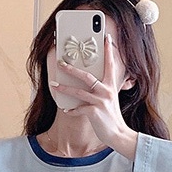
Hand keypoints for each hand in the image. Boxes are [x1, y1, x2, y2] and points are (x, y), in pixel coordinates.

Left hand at [53, 34, 138, 159]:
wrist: (118, 134)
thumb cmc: (112, 117)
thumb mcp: (110, 100)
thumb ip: (103, 90)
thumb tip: (90, 84)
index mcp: (111, 86)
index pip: (110, 64)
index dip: (108, 51)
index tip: (106, 38)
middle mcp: (106, 91)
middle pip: (86, 76)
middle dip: (71, 69)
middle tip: (61, 63)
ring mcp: (100, 101)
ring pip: (78, 92)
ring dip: (64, 88)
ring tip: (54, 85)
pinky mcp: (94, 112)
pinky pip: (78, 109)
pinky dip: (71, 110)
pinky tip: (66, 110)